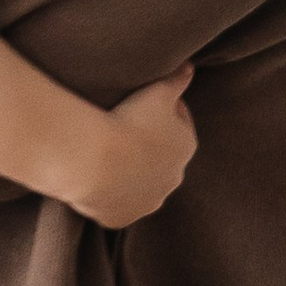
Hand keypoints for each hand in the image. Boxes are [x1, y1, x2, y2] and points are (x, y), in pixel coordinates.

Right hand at [78, 69, 198, 227]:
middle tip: (121, 128)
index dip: (161, 111)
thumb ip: (178, 78)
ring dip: (128, 172)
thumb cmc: (130, 120)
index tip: (141, 104)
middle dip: (147, 146)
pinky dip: (108, 195)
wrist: (95, 160)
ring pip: (139, 185)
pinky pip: (115, 205)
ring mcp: (146, 202)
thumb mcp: (158, 90)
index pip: (179, 124)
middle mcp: (172, 180)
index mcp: (185, 147)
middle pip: (160, 158)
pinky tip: (94, 179)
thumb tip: (191, 67)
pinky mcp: (120, 218)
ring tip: (105, 154)